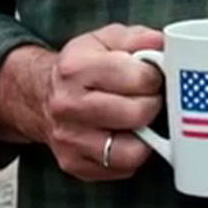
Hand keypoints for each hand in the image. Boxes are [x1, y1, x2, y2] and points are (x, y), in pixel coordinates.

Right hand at [0, 24, 164, 181]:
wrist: (41, 95)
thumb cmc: (81, 66)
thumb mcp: (107, 38)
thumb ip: (140, 38)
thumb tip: (166, 47)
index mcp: (77, 68)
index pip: (137, 78)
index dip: (155, 77)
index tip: (153, 75)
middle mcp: (69, 105)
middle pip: (136, 114)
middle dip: (153, 104)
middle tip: (149, 97)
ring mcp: (70, 139)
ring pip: (131, 151)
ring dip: (145, 135)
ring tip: (140, 119)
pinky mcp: (74, 164)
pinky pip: (122, 169)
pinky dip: (132, 153)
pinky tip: (127, 135)